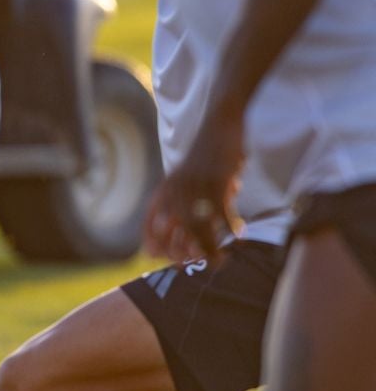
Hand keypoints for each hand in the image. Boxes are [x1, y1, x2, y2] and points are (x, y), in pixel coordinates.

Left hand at [144, 107, 244, 260]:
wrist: (220, 125)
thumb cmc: (207, 157)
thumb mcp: (189, 181)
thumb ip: (186, 204)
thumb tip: (190, 234)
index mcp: (166, 189)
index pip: (150, 222)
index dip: (153, 242)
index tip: (159, 258)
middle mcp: (176, 189)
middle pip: (175, 231)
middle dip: (183, 252)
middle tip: (196, 265)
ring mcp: (195, 186)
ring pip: (198, 226)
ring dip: (209, 247)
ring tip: (219, 261)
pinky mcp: (216, 180)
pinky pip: (221, 212)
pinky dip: (229, 226)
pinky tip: (238, 234)